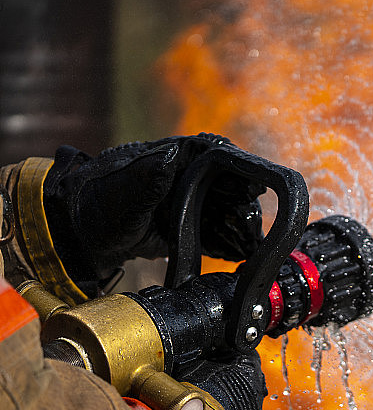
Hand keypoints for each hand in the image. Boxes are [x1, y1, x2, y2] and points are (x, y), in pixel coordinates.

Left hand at [43, 133, 265, 285]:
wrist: (79, 236)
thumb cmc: (96, 203)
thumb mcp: (123, 188)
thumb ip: (148, 176)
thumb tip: (168, 158)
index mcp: (175, 157)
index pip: (217, 156)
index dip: (239, 169)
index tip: (255, 184)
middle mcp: (186, 178)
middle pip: (227, 187)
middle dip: (243, 205)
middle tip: (254, 223)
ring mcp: (187, 204)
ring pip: (224, 213)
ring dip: (238, 228)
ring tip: (252, 245)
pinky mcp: (186, 228)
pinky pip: (213, 234)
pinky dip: (227, 244)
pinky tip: (240, 253)